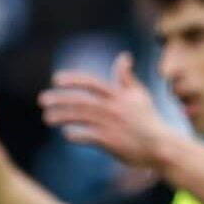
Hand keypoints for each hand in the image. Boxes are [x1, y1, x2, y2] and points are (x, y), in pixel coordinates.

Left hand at [38, 52, 178, 171]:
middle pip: (81, 100)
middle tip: (41, 100)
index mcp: (119, 95)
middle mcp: (113, 108)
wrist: (161, 146)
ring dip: (62, 116)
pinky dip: (76, 135)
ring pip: (81, 117)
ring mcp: (111, 124)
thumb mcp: (140, 95)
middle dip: (60, 99)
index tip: (55, 79)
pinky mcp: (111, 141)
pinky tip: (66, 135)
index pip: (92, 83)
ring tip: (47, 118)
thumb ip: (127, 78)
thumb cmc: (148, 120)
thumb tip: (123, 56)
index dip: (73, 80)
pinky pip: (88, 137)